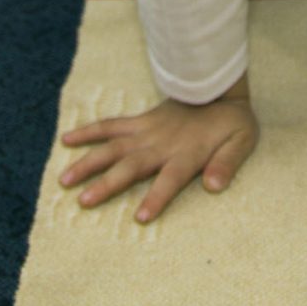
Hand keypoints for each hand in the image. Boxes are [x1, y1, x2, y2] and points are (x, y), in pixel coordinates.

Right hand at [57, 76, 257, 223]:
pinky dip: (89, 131)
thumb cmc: (232, 123)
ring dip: (88, 162)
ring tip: (64, 179)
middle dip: (107, 184)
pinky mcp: (140, 121)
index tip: (139, 217)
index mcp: (187, 154)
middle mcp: (162, 144)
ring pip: (112, 147)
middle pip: (131, 166)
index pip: (170, 180)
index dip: (156, 198)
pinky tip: (67, 139)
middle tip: (83, 201)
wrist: (220, 88)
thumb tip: (214, 186)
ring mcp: (147, 131)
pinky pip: (111, 126)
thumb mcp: (242, 142)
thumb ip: (227, 164)